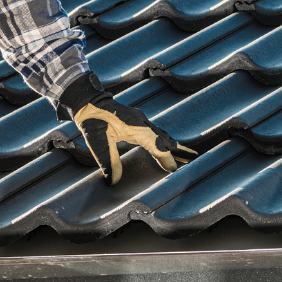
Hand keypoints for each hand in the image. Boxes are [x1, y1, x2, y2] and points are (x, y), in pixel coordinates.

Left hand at [72, 94, 194, 184]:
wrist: (87, 100)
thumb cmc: (92, 120)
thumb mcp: (97, 142)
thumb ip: (108, 161)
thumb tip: (113, 181)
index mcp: (136, 127)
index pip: (156, 146)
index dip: (166, 158)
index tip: (174, 169)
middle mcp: (142, 122)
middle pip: (165, 139)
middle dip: (179, 150)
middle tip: (193, 158)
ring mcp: (140, 119)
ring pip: (161, 135)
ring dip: (173, 145)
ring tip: (185, 154)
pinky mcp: (136, 120)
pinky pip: (155, 132)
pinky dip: (163, 140)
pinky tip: (164, 145)